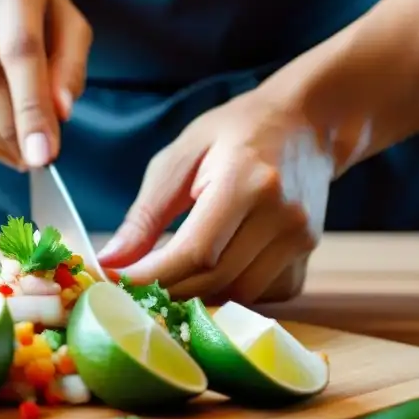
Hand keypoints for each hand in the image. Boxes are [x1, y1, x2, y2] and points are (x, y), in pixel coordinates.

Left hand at [97, 89, 334, 304]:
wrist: (307, 123)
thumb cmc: (236, 131)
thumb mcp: (182, 155)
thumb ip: (146, 213)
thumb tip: (110, 261)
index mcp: (247, 181)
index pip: (196, 252)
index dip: (153, 276)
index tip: (116, 281)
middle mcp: (282, 215)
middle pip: (215, 279)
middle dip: (168, 289)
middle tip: (135, 284)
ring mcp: (301, 239)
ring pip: (237, 295)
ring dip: (198, 293)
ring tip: (175, 271)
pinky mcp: (308, 257)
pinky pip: (261, 295)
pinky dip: (231, 290)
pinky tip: (218, 263)